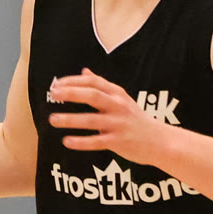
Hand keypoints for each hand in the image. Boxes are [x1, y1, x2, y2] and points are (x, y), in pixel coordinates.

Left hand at [45, 71, 171, 163]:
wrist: (160, 141)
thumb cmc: (136, 119)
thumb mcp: (121, 99)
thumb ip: (102, 87)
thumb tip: (84, 71)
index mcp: (117, 94)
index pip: (93, 82)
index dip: (73, 81)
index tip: (56, 84)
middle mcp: (118, 106)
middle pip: (92, 95)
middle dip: (71, 93)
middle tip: (53, 94)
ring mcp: (118, 124)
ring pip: (91, 120)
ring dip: (70, 119)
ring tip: (52, 120)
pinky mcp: (118, 142)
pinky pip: (96, 141)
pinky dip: (81, 142)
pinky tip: (66, 141)